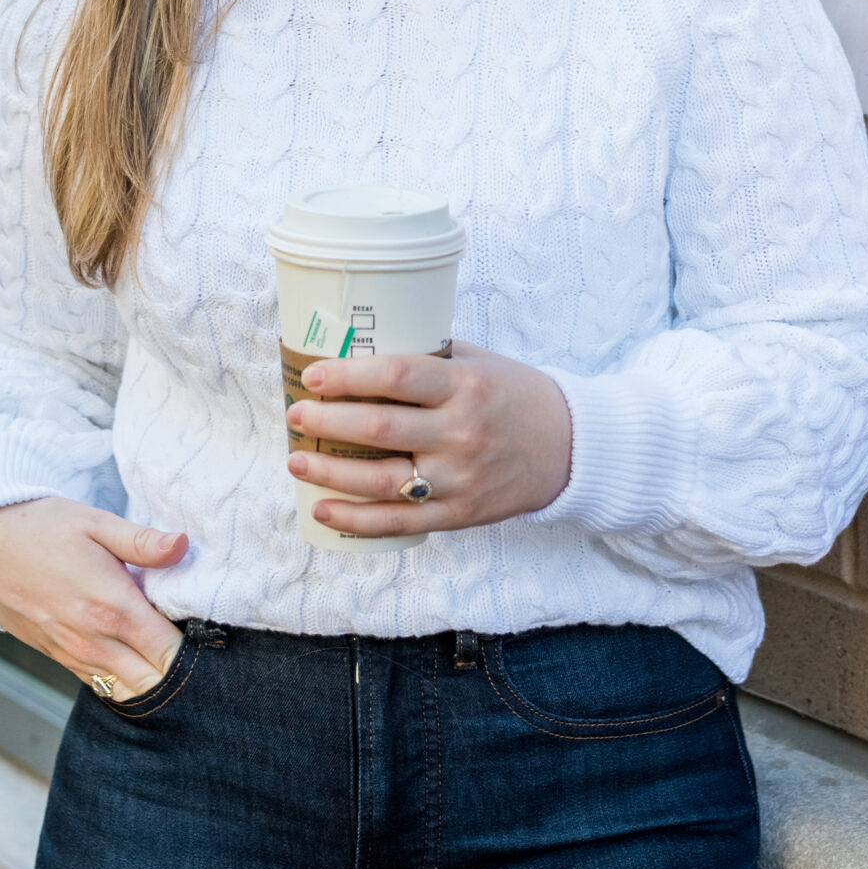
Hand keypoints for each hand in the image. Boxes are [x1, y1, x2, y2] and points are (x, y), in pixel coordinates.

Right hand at [0, 497, 187, 695]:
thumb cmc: (43, 528)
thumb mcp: (95, 522)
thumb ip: (142, 541)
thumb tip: (183, 545)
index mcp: (112, 607)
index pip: (170, 653)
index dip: (195, 651)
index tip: (208, 635)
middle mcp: (94, 641)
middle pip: (154, 682)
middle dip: (179, 673)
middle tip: (195, 648)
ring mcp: (75, 655)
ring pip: (128, 692)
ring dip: (153, 681)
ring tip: (169, 655)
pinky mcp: (60, 658)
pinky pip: (102, 686)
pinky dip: (125, 681)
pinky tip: (138, 659)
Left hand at [287, 343, 571, 537]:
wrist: (571, 449)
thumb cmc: (517, 395)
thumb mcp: (480, 363)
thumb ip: (430, 358)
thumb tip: (364, 347)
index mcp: (465, 386)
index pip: (397, 375)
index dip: (349, 375)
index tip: (314, 374)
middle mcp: (460, 433)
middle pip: (378, 427)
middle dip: (327, 420)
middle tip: (296, 412)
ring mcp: (458, 478)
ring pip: (380, 479)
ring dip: (329, 470)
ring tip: (296, 458)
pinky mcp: (458, 513)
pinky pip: (398, 521)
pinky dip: (356, 519)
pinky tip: (323, 508)